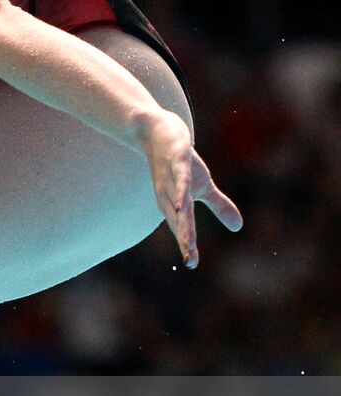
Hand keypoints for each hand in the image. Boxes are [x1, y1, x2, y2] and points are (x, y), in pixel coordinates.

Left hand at [139, 111, 243, 267]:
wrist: (157, 131)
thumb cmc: (180, 163)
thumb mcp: (203, 185)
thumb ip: (218, 206)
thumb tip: (238, 227)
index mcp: (176, 203)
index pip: (183, 228)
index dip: (187, 245)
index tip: (192, 264)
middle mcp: (170, 194)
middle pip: (179, 219)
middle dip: (184, 238)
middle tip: (189, 258)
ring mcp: (172, 176)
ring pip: (178, 200)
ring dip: (181, 218)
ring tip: (187, 239)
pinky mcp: (176, 159)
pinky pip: (179, 176)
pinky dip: (180, 189)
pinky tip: (182, 202)